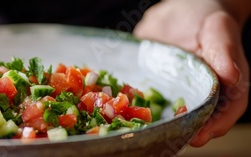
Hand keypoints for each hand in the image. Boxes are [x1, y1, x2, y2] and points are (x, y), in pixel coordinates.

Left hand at [134, 0, 249, 146]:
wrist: (183, 11)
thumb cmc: (208, 22)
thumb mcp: (218, 32)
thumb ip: (224, 53)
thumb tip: (231, 76)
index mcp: (224, 90)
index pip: (222, 116)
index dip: (210, 128)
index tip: (197, 136)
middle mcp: (197, 97)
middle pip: (191, 121)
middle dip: (178, 130)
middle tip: (163, 135)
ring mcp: (172, 94)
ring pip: (163, 115)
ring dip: (150, 121)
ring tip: (138, 126)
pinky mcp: (151, 86)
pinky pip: (140, 99)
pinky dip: (130, 104)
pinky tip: (118, 105)